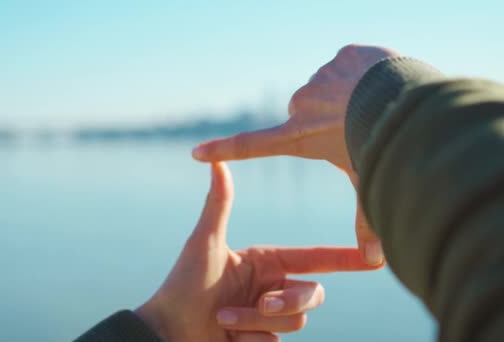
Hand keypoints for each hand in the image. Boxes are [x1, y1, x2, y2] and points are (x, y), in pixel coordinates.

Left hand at [136, 162, 379, 341]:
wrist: (168, 331)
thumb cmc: (184, 284)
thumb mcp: (205, 243)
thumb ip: (219, 203)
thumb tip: (216, 160)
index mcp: (266, 262)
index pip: (314, 258)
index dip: (345, 258)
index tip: (375, 257)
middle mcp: (272, 287)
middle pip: (312, 295)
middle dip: (289, 302)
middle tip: (262, 304)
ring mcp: (269, 316)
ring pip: (295, 322)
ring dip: (256, 322)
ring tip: (224, 320)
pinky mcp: (263, 340)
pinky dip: (250, 340)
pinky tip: (227, 336)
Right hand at [190, 44, 398, 265]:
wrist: (407, 95)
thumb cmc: (384, 146)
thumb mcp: (370, 184)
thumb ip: (369, 222)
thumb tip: (375, 262)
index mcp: (301, 137)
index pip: (251, 147)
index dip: (223, 150)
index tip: (197, 152)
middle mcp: (303, 105)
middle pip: (309, 116)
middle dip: (328, 123)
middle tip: (355, 130)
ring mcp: (323, 77)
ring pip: (333, 90)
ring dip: (349, 99)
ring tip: (373, 108)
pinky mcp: (343, 56)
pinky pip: (352, 67)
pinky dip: (366, 76)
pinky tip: (382, 86)